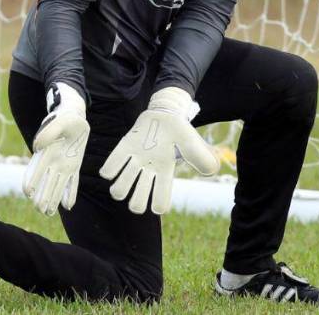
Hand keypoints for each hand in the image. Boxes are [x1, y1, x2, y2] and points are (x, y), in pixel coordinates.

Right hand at [22, 82, 89, 214]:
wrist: (74, 116)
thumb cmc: (65, 117)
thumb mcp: (59, 121)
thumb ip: (49, 132)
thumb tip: (37, 147)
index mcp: (45, 151)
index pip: (36, 168)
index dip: (32, 179)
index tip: (28, 192)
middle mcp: (52, 161)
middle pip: (45, 182)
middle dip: (42, 196)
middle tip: (40, 210)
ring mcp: (63, 165)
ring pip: (57, 185)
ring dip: (53, 198)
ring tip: (48, 213)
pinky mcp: (74, 166)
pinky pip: (72, 182)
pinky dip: (70, 193)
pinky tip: (69, 206)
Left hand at [99, 87, 219, 214]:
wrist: (166, 113)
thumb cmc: (180, 131)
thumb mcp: (193, 144)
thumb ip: (202, 158)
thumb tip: (210, 172)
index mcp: (165, 175)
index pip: (160, 203)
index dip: (158, 206)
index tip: (158, 201)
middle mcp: (148, 173)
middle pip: (136, 204)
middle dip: (136, 202)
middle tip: (139, 188)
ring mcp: (134, 163)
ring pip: (119, 190)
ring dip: (120, 187)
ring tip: (125, 175)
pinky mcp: (123, 150)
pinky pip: (109, 169)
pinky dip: (109, 170)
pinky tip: (117, 163)